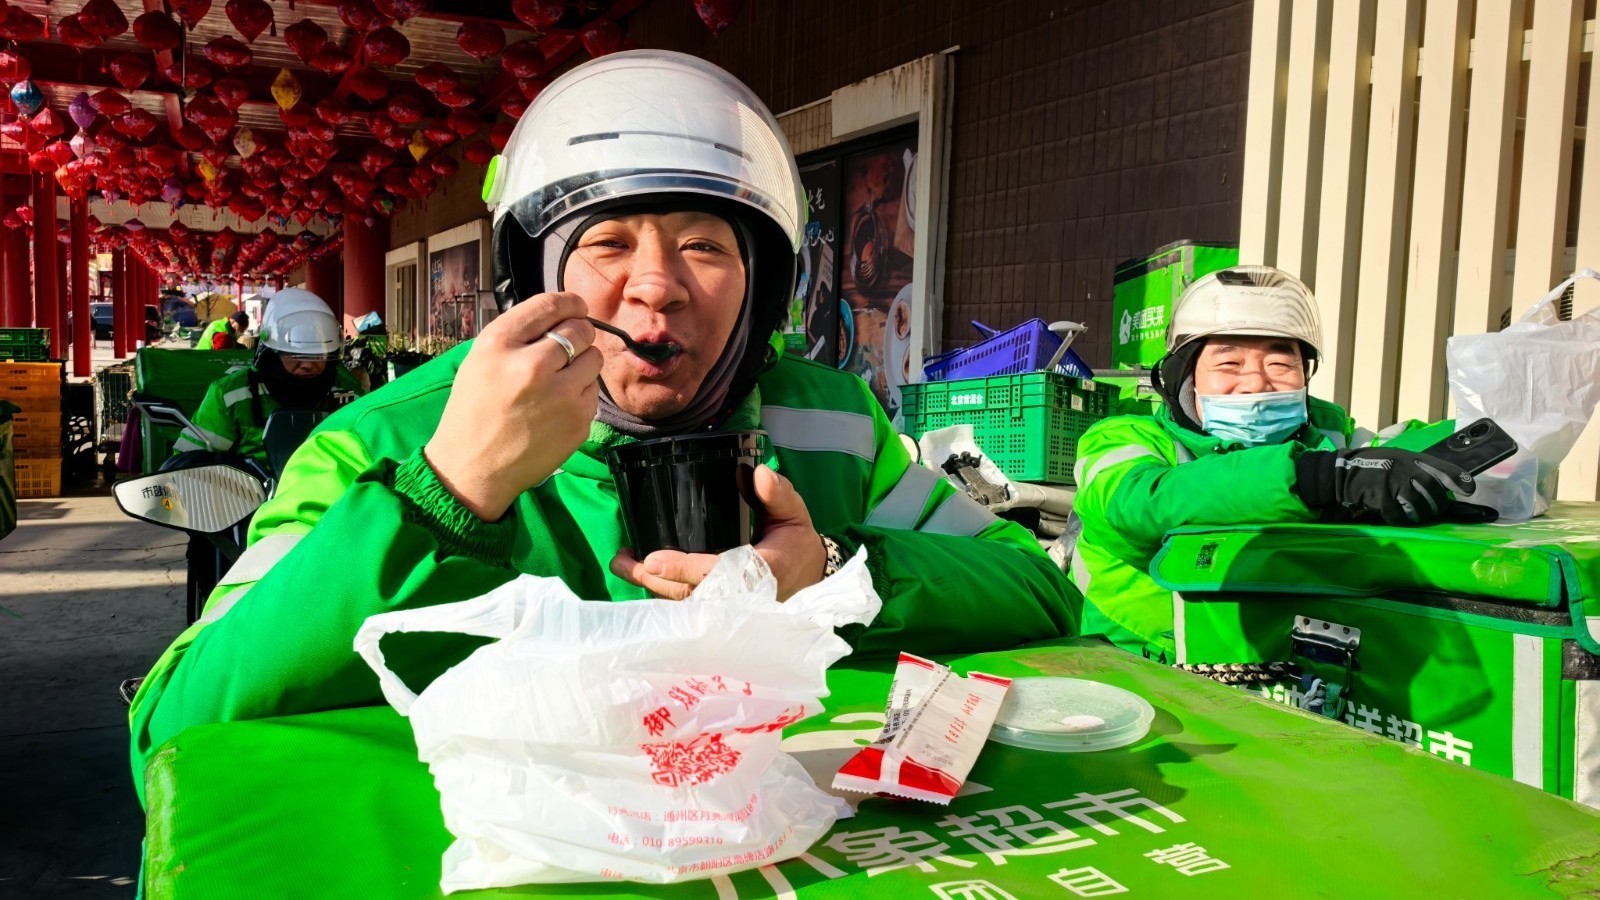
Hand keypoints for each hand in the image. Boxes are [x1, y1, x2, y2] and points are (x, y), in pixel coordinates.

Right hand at [424, 293, 601, 520]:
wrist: (474, 469)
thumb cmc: (475, 411)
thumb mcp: (480, 359)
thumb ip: (518, 333)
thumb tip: (560, 312)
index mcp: (500, 344)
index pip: (549, 305)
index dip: (569, 302)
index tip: (576, 305)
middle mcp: (532, 366)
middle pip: (580, 329)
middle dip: (579, 332)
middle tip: (569, 345)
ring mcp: (560, 396)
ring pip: (595, 358)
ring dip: (583, 363)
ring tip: (560, 379)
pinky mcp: (578, 421)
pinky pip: (594, 392)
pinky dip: (582, 394)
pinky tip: (558, 406)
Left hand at [610, 466, 825, 600]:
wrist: (807, 576)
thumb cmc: (796, 543)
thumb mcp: (795, 513)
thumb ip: (779, 494)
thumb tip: (759, 474)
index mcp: (761, 571)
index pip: (717, 572)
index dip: (683, 568)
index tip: (653, 560)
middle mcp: (741, 594)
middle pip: (691, 593)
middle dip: (655, 578)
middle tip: (624, 561)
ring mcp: (729, 605)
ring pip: (684, 601)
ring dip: (651, 585)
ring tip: (622, 563)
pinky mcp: (720, 606)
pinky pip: (686, 603)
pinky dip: (662, 589)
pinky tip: (640, 572)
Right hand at [1295, 448, 1495, 525]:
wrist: (1344, 472)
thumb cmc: (1374, 465)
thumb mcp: (1399, 458)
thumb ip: (1419, 468)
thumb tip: (1444, 485)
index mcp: (1412, 458)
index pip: (1443, 468)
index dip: (1458, 480)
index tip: (1469, 491)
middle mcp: (1406, 468)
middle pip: (1434, 492)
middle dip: (1437, 505)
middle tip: (1435, 510)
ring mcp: (1394, 483)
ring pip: (1420, 507)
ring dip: (1421, 515)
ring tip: (1417, 515)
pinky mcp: (1382, 498)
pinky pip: (1400, 516)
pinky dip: (1401, 520)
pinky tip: (1398, 517)